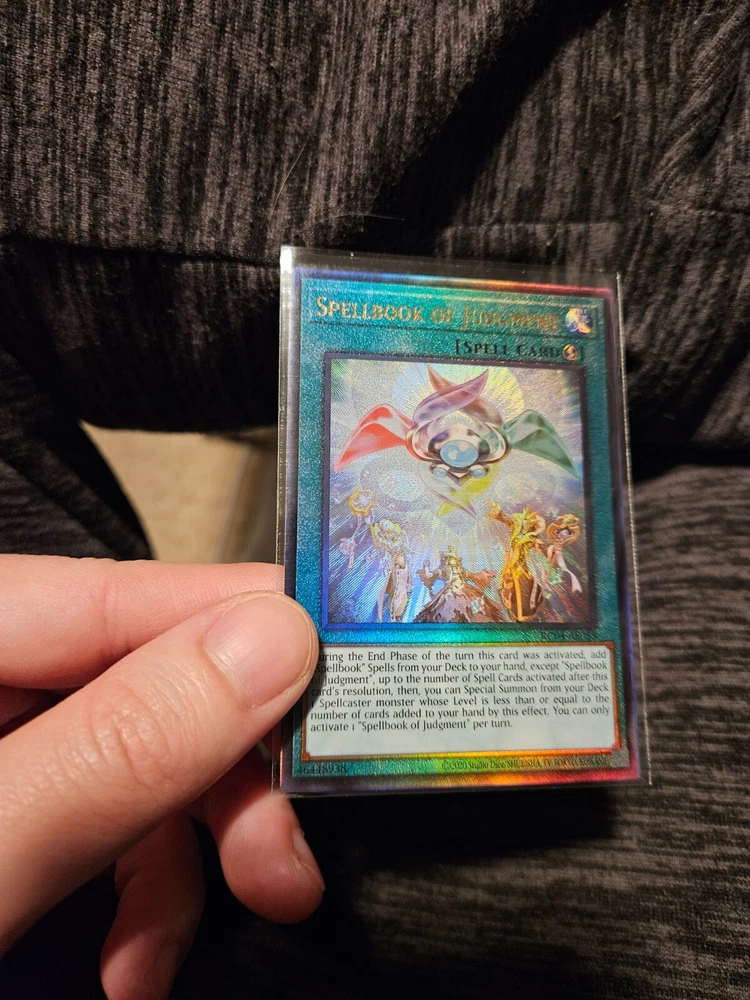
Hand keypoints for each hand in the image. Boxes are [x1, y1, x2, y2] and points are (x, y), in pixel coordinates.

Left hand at [0, 555, 322, 998]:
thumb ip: (113, 747)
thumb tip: (270, 642)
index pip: (125, 593)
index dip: (245, 626)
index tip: (348, 679)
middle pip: (147, 679)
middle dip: (226, 773)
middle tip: (285, 856)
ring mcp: (0, 748)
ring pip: (141, 757)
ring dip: (186, 855)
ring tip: (183, 949)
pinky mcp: (14, 810)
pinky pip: (109, 819)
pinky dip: (142, 893)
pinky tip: (135, 960)